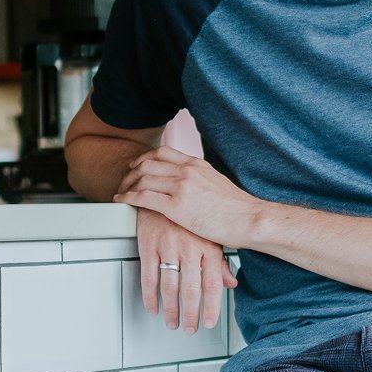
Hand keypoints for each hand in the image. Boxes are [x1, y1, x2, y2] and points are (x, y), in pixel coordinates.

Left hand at [114, 145, 261, 247]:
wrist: (250, 219)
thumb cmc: (238, 208)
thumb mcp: (218, 183)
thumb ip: (201, 179)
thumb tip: (192, 184)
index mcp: (197, 165)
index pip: (163, 152)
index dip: (144, 158)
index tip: (137, 166)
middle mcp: (187, 171)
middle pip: (148, 163)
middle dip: (131, 172)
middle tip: (125, 181)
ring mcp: (181, 187)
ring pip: (142, 178)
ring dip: (127, 185)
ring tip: (121, 192)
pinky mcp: (177, 207)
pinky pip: (143, 197)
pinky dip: (128, 197)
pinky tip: (123, 201)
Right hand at [135, 207, 237, 334]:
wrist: (167, 187)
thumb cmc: (192, 213)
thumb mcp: (212, 235)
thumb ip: (220, 262)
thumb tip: (231, 283)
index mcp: (209, 246)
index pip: (213, 284)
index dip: (211, 307)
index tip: (209, 322)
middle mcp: (190, 247)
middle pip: (192, 290)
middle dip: (191, 314)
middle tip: (190, 328)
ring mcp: (169, 246)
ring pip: (170, 287)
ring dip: (171, 310)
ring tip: (172, 322)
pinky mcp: (149, 244)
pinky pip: (149, 276)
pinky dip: (150, 296)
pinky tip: (153, 307)